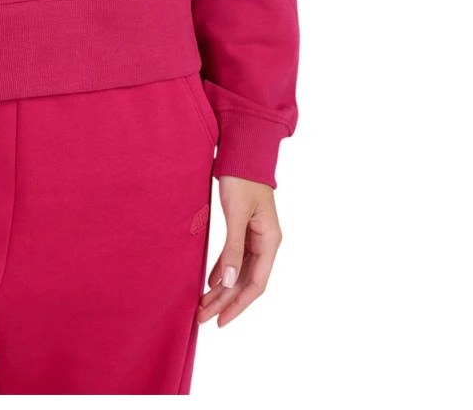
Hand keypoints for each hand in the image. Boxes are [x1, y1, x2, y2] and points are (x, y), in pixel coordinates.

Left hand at [197, 175, 281, 326]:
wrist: (243, 151)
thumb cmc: (242, 178)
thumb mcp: (236, 213)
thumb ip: (233, 247)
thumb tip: (229, 282)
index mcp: (270, 241)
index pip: (256, 283)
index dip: (238, 304)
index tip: (220, 321)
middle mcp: (266, 242)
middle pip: (246, 281)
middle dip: (225, 301)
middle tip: (202, 318)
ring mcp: (256, 236)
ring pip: (239, 271)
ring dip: (222, 289)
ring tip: (202, 305)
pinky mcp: (245, 229)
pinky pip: (234, 257)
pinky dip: (222, 270)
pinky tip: (210, 281)